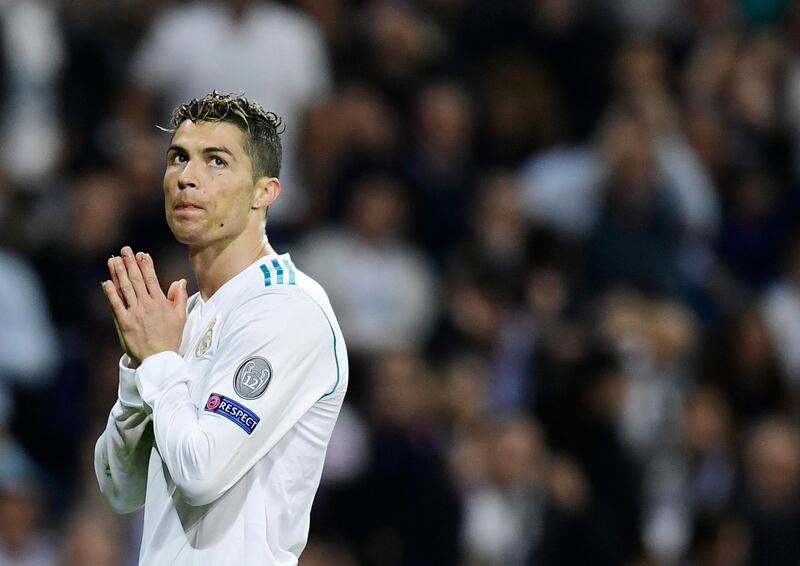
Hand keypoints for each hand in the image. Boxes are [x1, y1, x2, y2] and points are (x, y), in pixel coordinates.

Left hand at [102, 246, 187, 364]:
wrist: (160, 359)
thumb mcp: (180, 317)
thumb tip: (180, 281)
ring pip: (125, 289)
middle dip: (130, 263)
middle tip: (124, 249)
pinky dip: (111, 293)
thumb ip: (180, 298)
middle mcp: (147, 305)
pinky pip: (115, 305)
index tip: (142, 253)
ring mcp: (134, 313)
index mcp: (161, 302)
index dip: (146, 264)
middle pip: (136, 279)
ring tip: (113, 260)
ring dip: (118, 273)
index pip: (152, 278)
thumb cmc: (171, 338)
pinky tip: (106, 282)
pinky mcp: (124, 322)